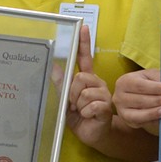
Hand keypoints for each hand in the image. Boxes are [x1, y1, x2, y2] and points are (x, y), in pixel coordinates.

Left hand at [68, 25, 115, 142]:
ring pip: (85, 92)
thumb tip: (54, 66)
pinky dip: (85, 113)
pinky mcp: (106, 107)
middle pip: (81, 77)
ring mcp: (103, 94)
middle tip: (74, 104)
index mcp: (87, 79)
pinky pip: (90, 105)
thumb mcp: (65, 100)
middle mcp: (97, 83)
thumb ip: (61, 84)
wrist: (92, 134)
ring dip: (78, 105)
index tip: (83, 27)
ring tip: (81, 112)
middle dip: (73, 93)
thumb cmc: (79, 117)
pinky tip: (88, 117)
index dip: (84, 42)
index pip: (86, 57)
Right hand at [113, 69, 160, 132]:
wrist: (135, 95)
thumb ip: (158, 79)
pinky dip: (153, 120)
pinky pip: (141, 123)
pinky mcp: (128, 121)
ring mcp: (122, 111)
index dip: (156, 88)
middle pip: (140, 100)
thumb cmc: (145, 83)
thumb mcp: (150, 76)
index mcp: (125, 82)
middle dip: (158, 100)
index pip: (141, 85)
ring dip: (154, 113)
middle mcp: (120, 97)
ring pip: (139, 114)